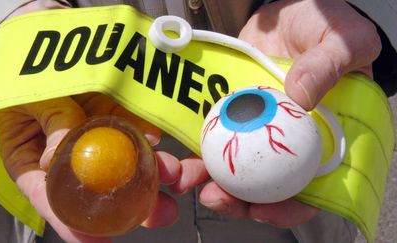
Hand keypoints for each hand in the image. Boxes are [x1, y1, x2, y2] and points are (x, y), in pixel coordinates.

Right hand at [0, 93, 180, 241]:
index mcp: (38, 161)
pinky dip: (152, 134)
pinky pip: (139, 125)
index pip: (53, 198)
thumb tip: (56, 159)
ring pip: (129, 159)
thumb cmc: (28, 75)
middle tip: (161, 214)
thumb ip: (49, 123)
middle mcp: (75, 153)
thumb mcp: (29, 99)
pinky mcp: (120, 112)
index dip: (74, 222)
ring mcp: (100, 133)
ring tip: (177, 175)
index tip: (98, 242)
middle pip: (103, 186)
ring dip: (155, 170)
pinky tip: (162, 138)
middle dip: (135, 202)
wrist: (50, 42)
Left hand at [171, 0, 381, 227]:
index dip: (290, 207)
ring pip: (239, 169)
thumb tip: (303, 95)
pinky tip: (188, 155)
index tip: (264, 209)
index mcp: (324, 139)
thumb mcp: (341, 40)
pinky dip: (204, 149)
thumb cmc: (325, 25)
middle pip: (269, 187)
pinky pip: (219, 137)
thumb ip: (329, 65)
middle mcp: (291, 141)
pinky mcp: (236, 115)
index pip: (313, 188)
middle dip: (242, 201)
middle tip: (217, 197)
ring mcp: (260, 130)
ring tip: (194, 181)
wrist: (288, 12)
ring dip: (215, 181)